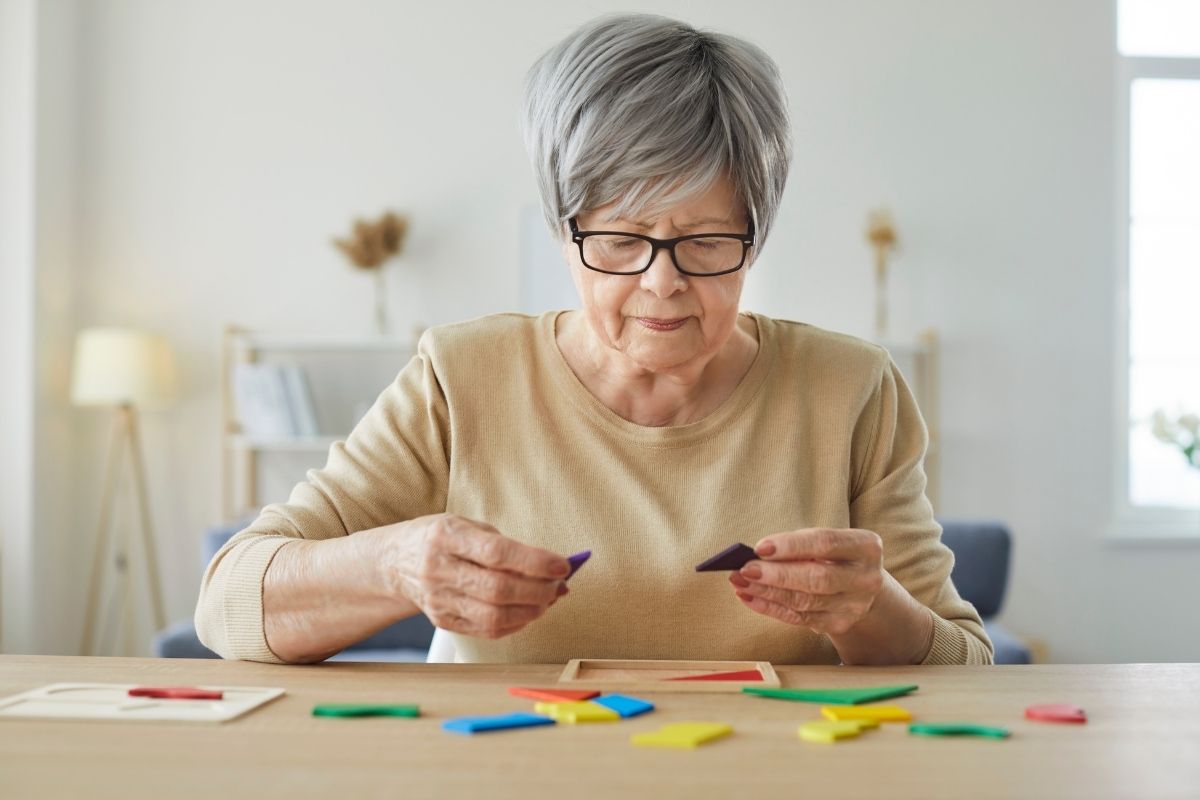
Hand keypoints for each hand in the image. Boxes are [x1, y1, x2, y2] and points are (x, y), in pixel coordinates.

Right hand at [382, 513, 571, 638]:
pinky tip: (528, 611)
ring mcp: (437, 599)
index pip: (495, 552)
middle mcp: (438, 568)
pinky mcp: (442, 620)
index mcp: (446, 535)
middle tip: (560, 585)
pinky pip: (486, 630)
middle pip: (497, 590)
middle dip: (539, 591)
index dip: (533, 562)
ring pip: (494, 616)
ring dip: (531, 611)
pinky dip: (516, 624)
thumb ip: (507, 545)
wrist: (395, 561)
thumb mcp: (468, 525)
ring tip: (548, 599)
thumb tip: (554, 568)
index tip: (562, 565)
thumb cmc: (442, 538)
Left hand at [729, 527, 884, 635]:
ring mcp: (854, 605)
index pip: (825, 543)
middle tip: (744, 569)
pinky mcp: (839, 624)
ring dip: (767, 592)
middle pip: (817, 578)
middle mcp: (866, 578)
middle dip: (776, 575)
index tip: (759, 547)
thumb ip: (798, 545)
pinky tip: (749, 597)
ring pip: (805, 601)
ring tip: (740, 582)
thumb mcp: (827, 543)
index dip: (791, 545)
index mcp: (866, 547)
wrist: (861, 585)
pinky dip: (770, 607)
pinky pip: (799, 618)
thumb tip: (755, 555)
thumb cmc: (834, 556)